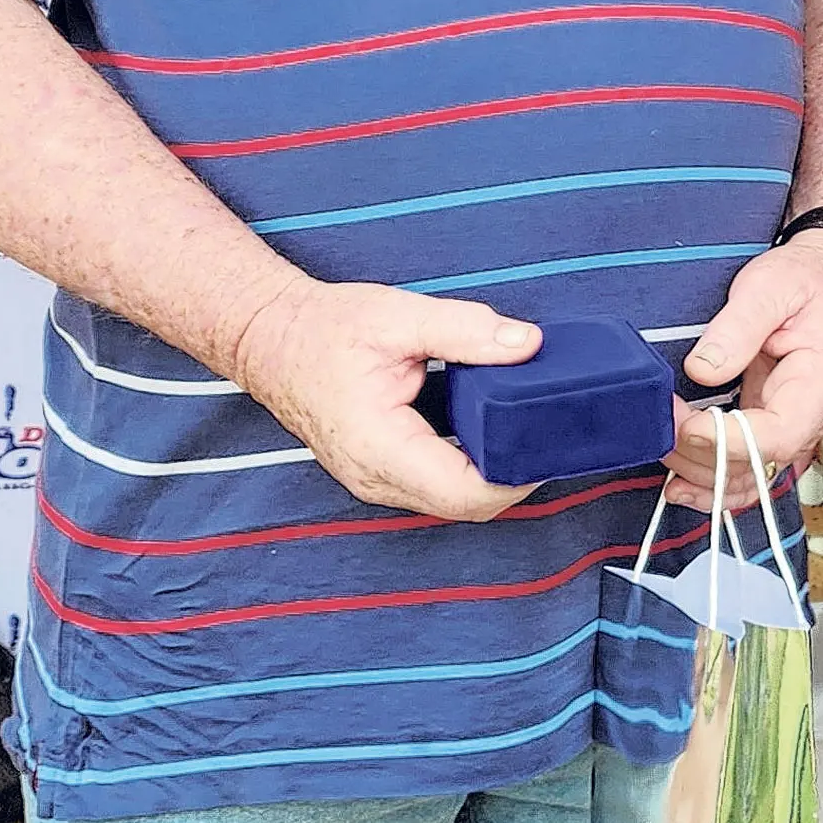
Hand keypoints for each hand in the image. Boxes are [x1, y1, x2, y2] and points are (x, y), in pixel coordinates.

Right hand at [228, 278, 539, 521]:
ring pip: (452, 500)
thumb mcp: (398, 317)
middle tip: (552, 434)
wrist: (270, 341)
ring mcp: (375, 481)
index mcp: (379, 448)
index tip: (549, 444)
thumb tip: (527, 343)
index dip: (516, 477)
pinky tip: (494, 432)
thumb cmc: (324, 330)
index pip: (465, 493)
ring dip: (494, 475)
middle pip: (466, 505)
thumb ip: (466, 331)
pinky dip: (470, 466)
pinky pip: (436, 485)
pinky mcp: (380, 472)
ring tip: (530, 431)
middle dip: (514, 477)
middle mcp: (375, 478)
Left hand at [667, 230, 822, 507]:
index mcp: (819, 383)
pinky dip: (711, 484)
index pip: (777, 435)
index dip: (726, 441)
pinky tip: (678, 484)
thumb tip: (702, 368)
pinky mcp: (768, 428)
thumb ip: (738, 326)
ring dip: (697, 471)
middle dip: (699, 452)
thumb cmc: (806, 281)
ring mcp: (790, 428)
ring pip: (746, 478)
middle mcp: (810, 416)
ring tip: (659, 442)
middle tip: (659, 419)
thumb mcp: (770, 286)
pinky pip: (745, 472)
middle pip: (755, 464)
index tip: (684, 424)